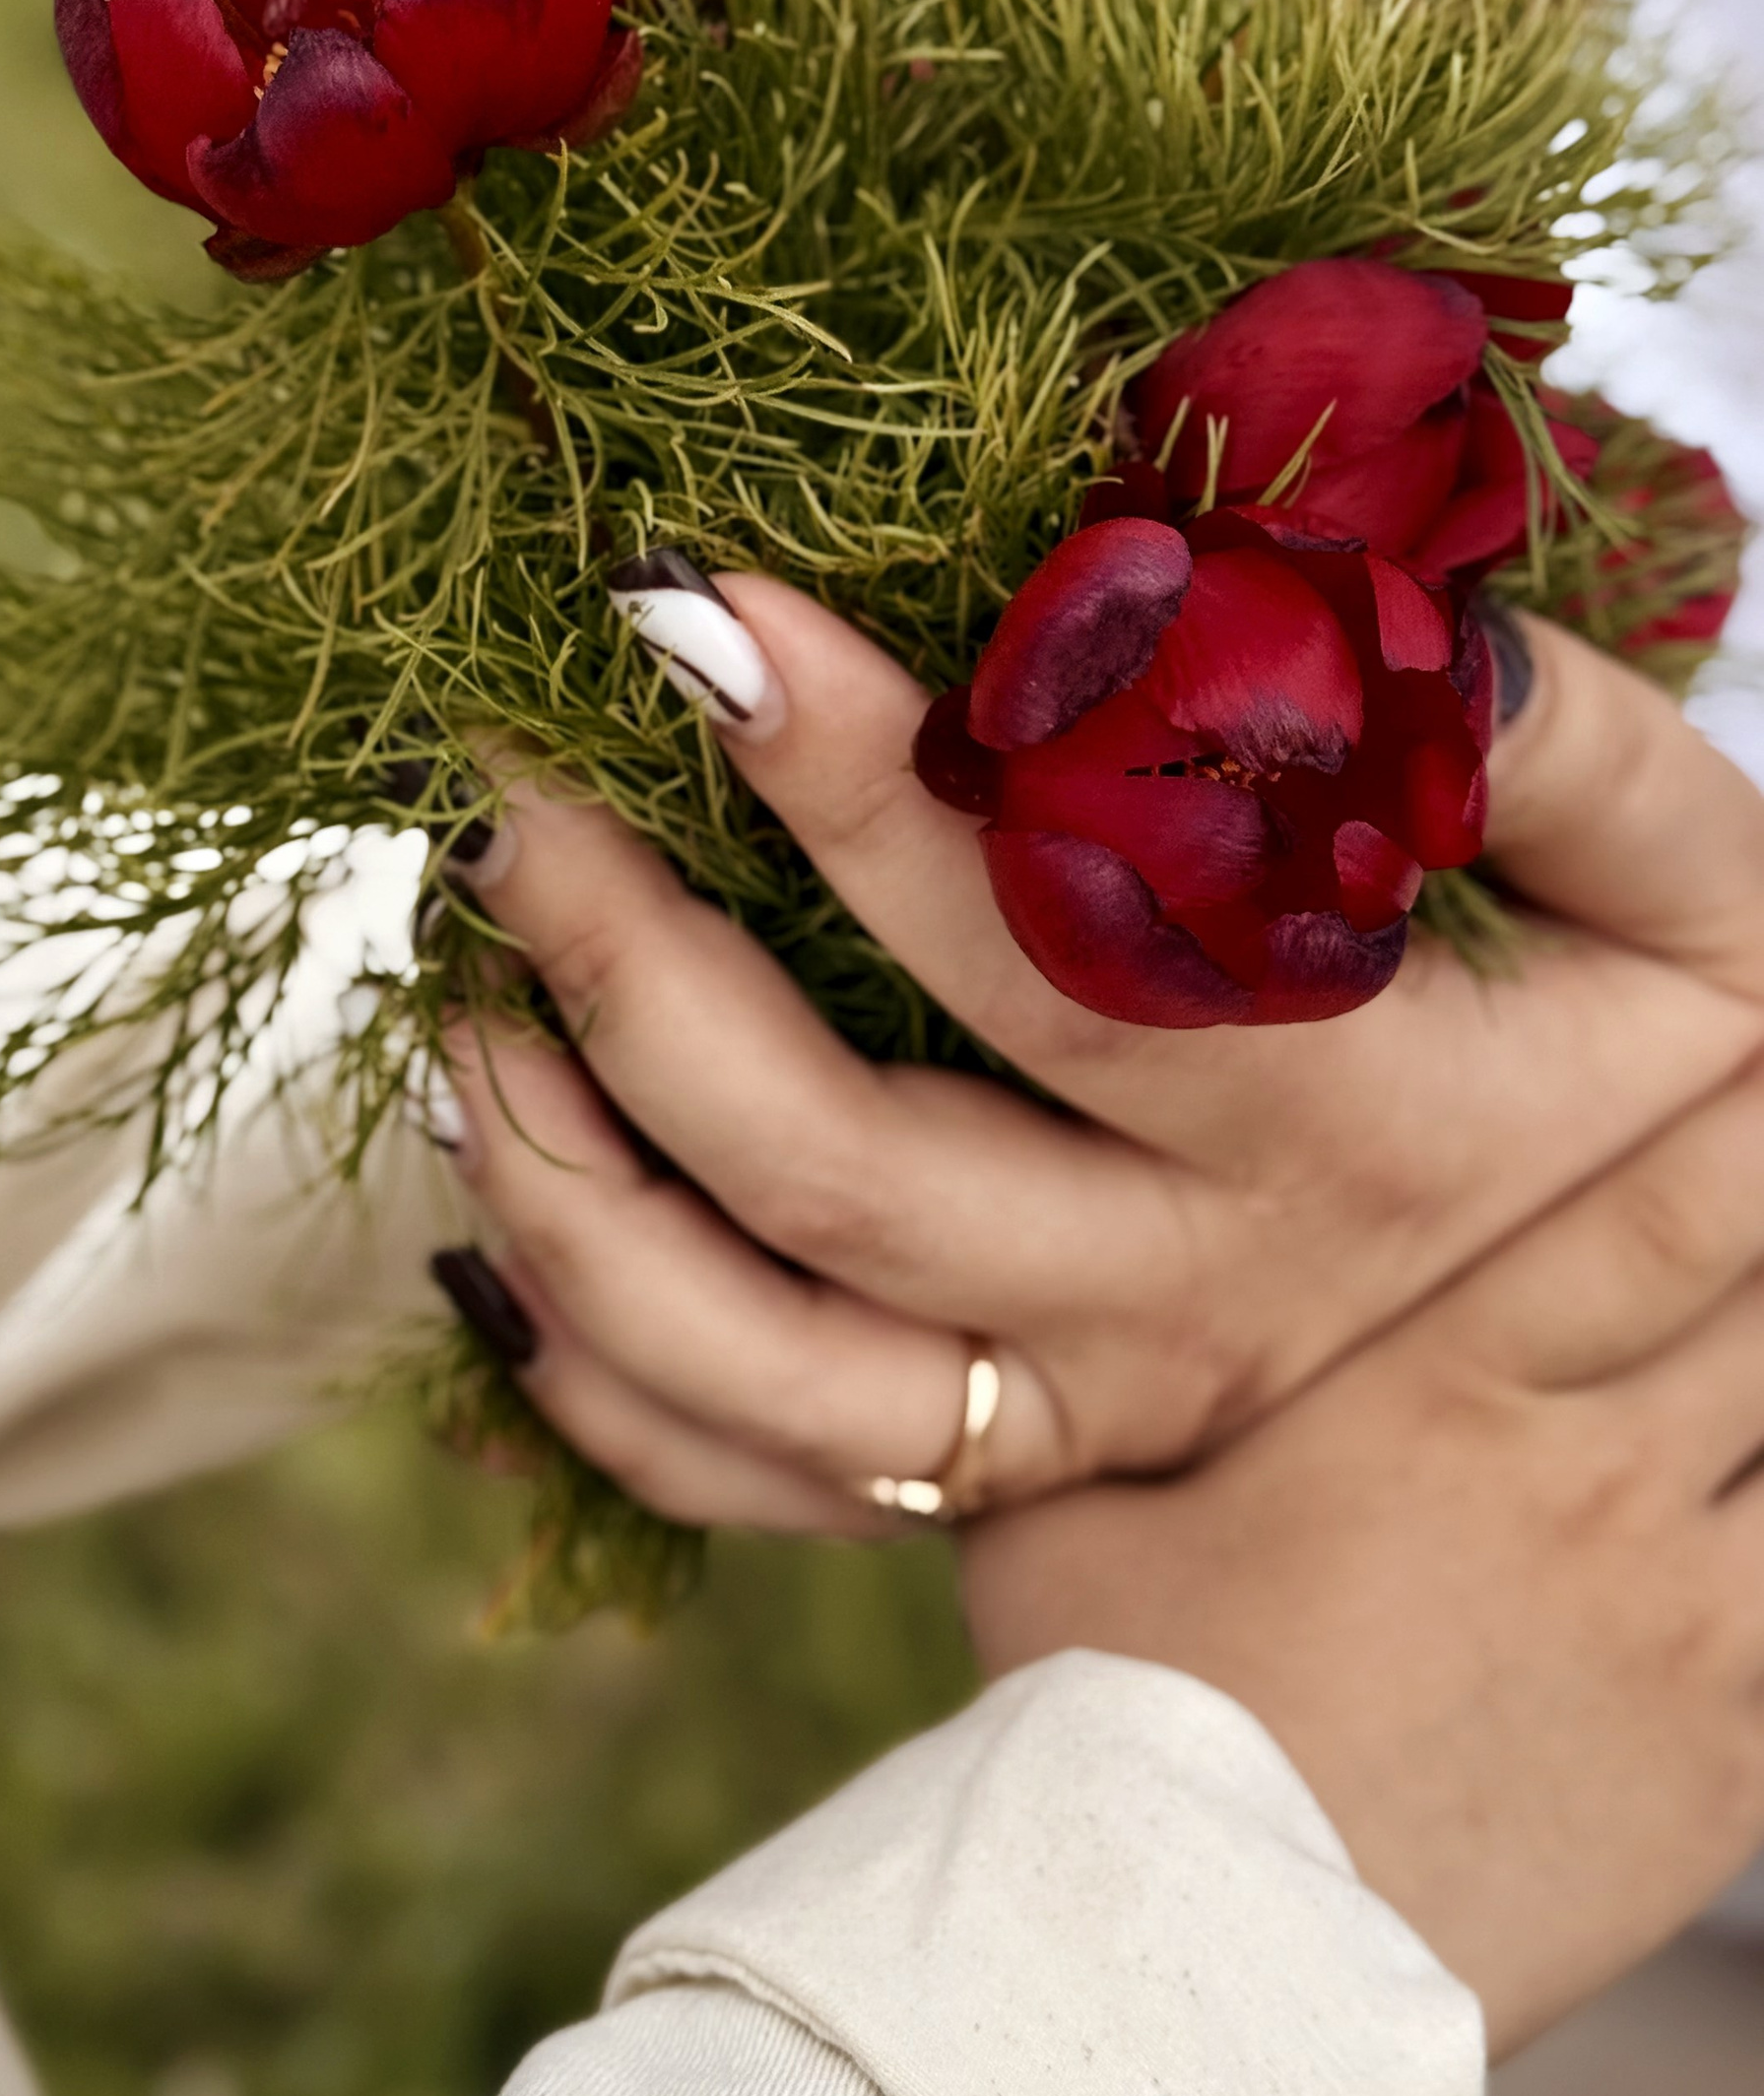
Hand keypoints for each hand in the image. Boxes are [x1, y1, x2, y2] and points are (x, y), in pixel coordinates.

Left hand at [442, 576, 1763, 1530]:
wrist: (1728, 1368)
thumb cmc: (1695, 1095)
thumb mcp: (1709, 909)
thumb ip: (1577, 754)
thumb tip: (1391, 609)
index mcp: (1353, 1135)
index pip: (1058, 953)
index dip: (864, 785)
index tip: (698, 615)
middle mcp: (1199, 1304)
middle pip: (848, 1171)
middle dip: (636, 975)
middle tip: (506, 793)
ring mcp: (1096, 1422)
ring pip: (770, 1366)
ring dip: (575, 1192)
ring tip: (459, 1010)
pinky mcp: (1032, 1486)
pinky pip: (771, 1486)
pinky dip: (607, 1387)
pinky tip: (500, 1243)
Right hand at [963, 1039, 1763, 2053]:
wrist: (1199, 1975)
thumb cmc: (1106, 1718)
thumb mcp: (1081, 1506)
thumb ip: (1119, 1376)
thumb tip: (1034, 1257)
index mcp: (1443, 1395)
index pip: (1654, 1211)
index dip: (1745, 1112)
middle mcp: (1593, 1485)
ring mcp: (1685, 1627)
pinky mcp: (1733, 1766)